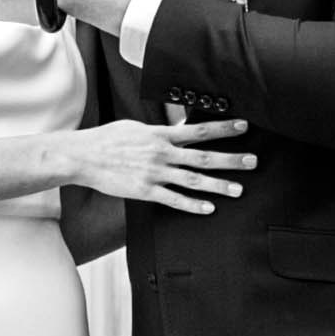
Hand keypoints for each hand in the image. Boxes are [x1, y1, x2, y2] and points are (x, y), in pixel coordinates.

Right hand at [65, 115, 246, 211]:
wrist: (83, 156)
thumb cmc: (108, 140)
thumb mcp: (136, 127)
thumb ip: (159, 130)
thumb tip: (178, 128)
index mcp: (160, 134)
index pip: (198, 130)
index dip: (223, 128)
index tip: (244, 126)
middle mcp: (161, 153)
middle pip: (203, 156)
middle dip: (231, 159)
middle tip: (252, 161)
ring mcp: (154, 173)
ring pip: (193, 179)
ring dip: (218, 185)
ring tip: (238, 189)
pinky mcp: (145, 191)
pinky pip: (174, 199)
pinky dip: (192, 205)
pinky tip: (208, 209)